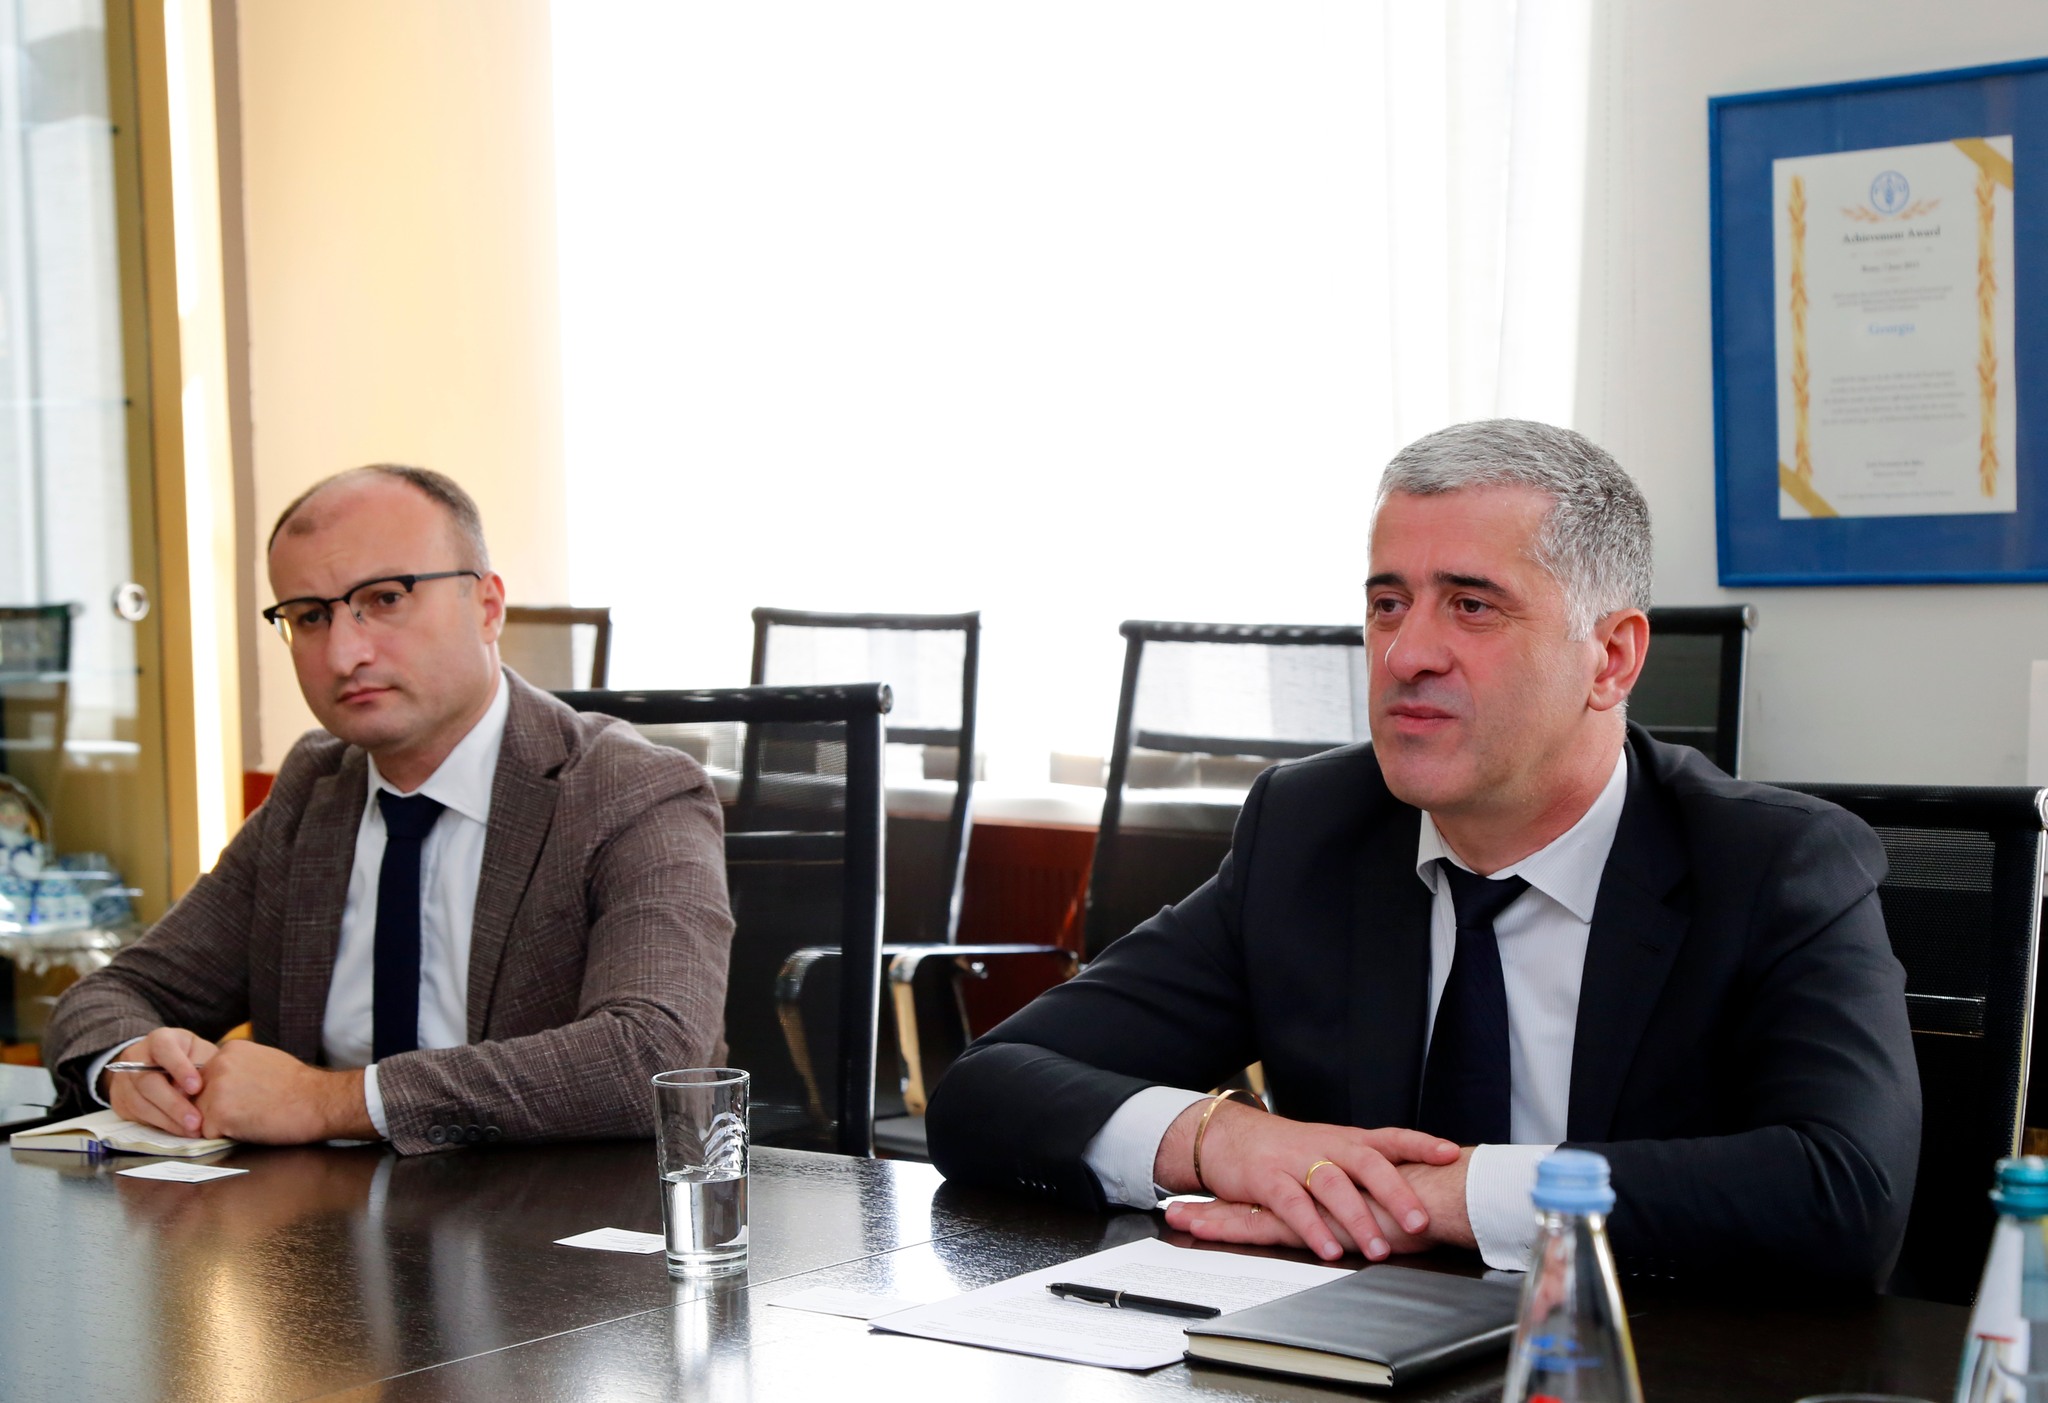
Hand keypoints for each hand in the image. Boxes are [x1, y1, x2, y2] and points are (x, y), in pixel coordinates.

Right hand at [104, 1027, 219, 1137]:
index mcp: (159, 1040)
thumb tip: (195, 1093)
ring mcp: (124, 1081)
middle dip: (173, 1104)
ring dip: (168, 1120)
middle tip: (195, 1121)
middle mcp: (135, 1058)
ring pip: (141, 1103)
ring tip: (192, 1130)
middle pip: (148, 1081)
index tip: (196, 1087)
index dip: (179, 1068)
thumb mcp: (200, 1052)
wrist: (159, 1065)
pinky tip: (179, 1131)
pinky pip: (137, 1117)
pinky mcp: (121, 1102)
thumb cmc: (189, 1057)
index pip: (164, 1049)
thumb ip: (201, 1065)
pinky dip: (160, 1126)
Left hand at [192, 1040, 374, 1143]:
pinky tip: (250, 1126)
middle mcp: (218, 1064)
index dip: (223, 1094)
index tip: (247, 1097)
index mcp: (229, 1050)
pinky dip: (225, 1137)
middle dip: (217, 1109)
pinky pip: (208, 1134)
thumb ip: (237, 1068)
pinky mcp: (218, 1114)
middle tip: (250, 1110)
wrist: (319, 1101)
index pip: (206, 1078)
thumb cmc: (299, 1087)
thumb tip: (222, 1083)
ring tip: (251, 1118)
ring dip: (221, 1124)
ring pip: (200, 1117)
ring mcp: (216, 1089)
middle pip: (198, 1097)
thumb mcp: (264, 1061)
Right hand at [1155, 1100, 1459, 1261]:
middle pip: (1367, 1162)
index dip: (1421, 1144)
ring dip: (1358, 1219)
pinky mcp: (1267, 1178)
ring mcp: (1296, 1160)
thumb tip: (1419, 1188)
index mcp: (1346, 1140)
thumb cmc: (1286, 1149)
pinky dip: (1313, 1228)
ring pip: (1333, 1184)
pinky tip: (1329, 1249)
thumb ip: (1366, 1168)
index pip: (1390, 1137)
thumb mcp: (1330, 1150)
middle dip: (1396, 1193)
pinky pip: (1293, 1204)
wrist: (1226, 1135)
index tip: (1452, 1154)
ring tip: (1378, 1250)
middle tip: (1420, 1222)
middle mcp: (1326, 1146)